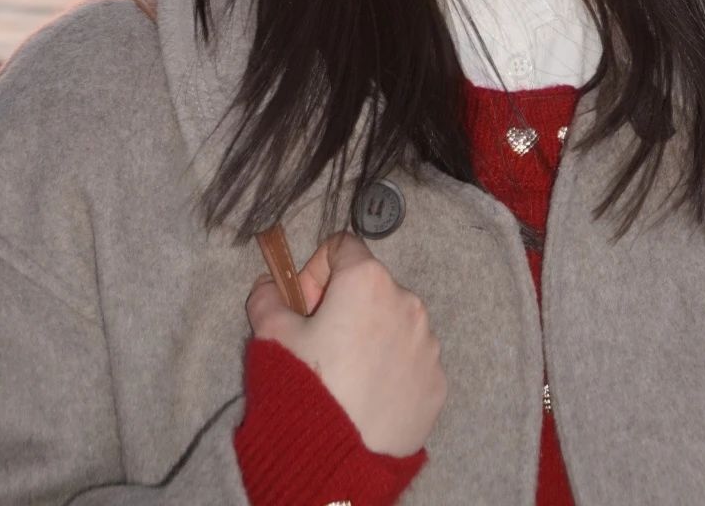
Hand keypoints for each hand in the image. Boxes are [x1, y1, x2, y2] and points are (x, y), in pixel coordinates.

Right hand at [246, 229, 446, 457]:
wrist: (338, 458)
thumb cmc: (305, 386)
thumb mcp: (271, 337)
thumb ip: (267, 299)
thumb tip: (267, 285)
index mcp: (367, 280)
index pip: (343, 247)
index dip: (317, 272)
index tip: (305, 307)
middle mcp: (407, 301)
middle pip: (372, 287)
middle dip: (346, 307)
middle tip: (322, 346)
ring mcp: (427, 343)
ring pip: (396, 324)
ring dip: (373, 338)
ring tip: (347, 379)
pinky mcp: (437, 380)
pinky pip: (412, 362)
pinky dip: (393, 371)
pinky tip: (369, 399)